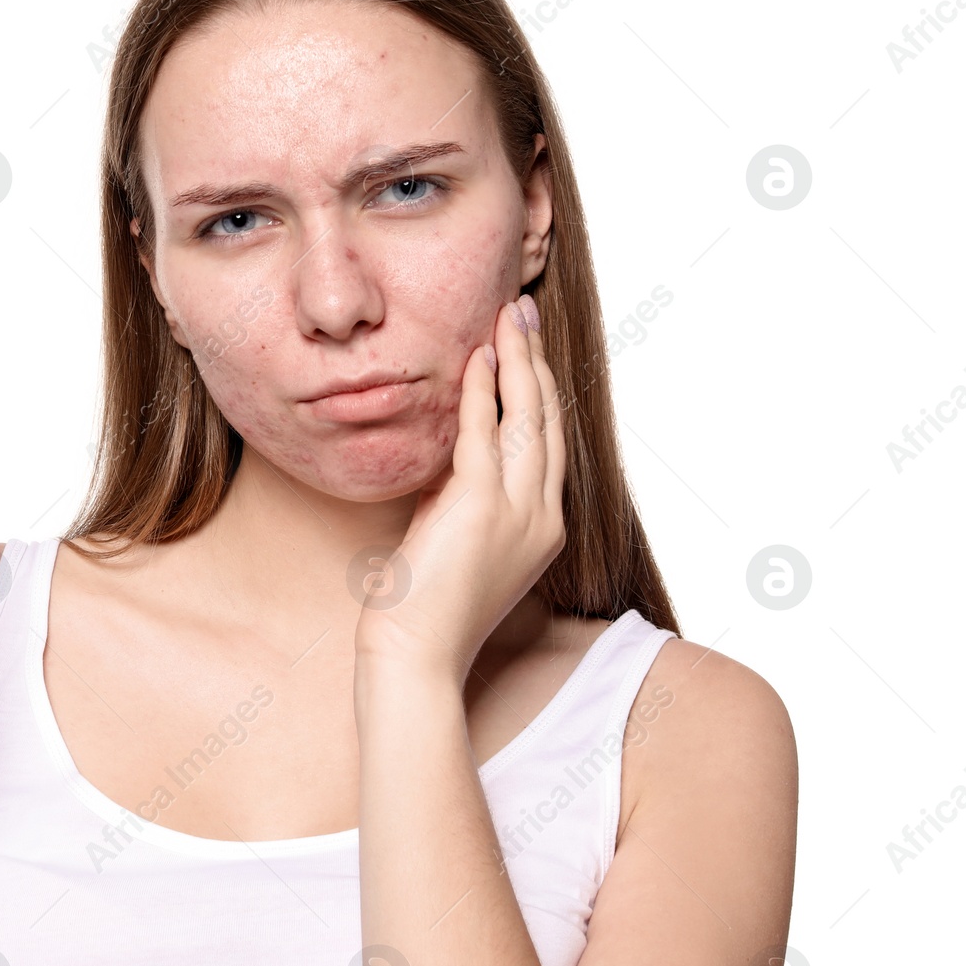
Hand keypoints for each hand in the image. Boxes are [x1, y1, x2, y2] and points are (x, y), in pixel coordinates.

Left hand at [354, 294, 566, 687]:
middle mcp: (542, 518)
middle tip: (522, 310)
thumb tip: (452, 455)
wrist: (415, 654)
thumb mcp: (456, 540)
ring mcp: (518, 514)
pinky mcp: (481, 509)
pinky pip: (483, 436)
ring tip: (509, 316)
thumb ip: (464, 497)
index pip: (549, 443)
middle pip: (548, 421)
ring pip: (527, 420)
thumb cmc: (425, 606)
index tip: (526, 345)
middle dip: (536, 360)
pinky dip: (482, 394)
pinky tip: (479, 359)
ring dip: (517, 362)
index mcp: (542, 527)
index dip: (539, 388)